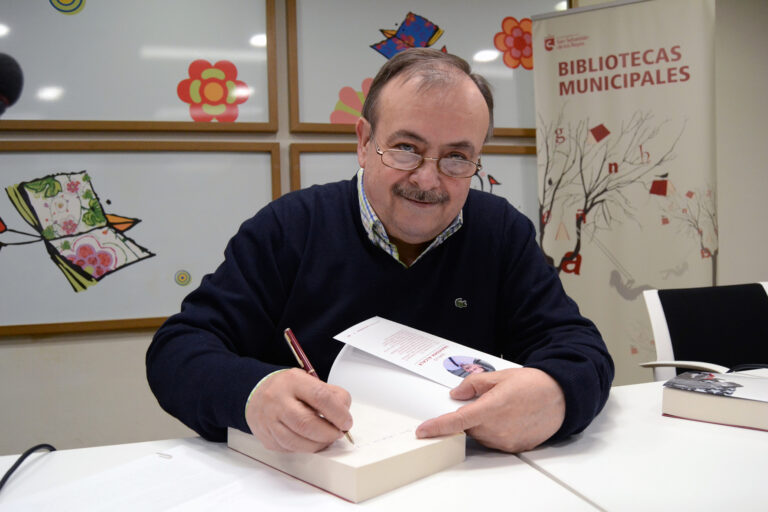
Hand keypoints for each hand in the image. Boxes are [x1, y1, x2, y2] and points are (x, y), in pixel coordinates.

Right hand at [245, 368, 352, 452]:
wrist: (257, 395)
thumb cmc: (288, 389)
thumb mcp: (310, 381)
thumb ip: (331, 394)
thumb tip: (344, 415)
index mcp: (293, 381)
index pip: (320, 397)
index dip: (338, 413)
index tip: (347, 422)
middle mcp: (278, 400)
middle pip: (307, 424)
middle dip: (329, 433)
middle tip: (338, 432)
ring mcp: (269, 421)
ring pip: (298, 442)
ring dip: (319, 444)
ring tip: (326, 437)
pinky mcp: (267, 438)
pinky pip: (291, 449)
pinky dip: (305, 448)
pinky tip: (310, 440)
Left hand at [415, 368, 564, 452]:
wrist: (561, 397)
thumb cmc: (533, 384)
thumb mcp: (499, 376)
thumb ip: (474, 385)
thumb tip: (456, 394)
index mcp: (491, 408)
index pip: (456, 421)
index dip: (437, 427)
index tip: (423, 431)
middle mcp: (497, 428)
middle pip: (468, 429)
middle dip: (468, 417)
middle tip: (483, 402)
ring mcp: (506, 441)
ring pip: (480, 436)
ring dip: (481, 425)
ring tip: (501, 408)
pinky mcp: (515, 447)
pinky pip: (494, 442)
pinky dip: (494, 432)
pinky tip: (508, 419)